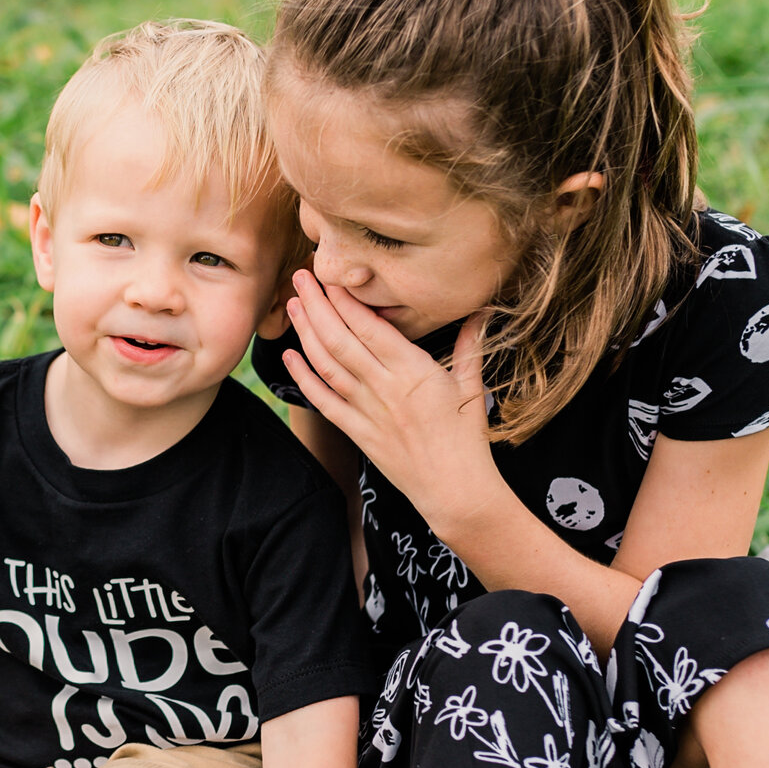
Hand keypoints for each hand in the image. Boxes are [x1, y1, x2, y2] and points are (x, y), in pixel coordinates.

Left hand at [281, 273, 506, 546]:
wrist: (454, 491)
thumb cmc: (467, 439)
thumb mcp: (471, 386)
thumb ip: (469, 345)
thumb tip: (479, 310)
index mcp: (414, 372)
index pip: (371, 328)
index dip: (346, 301)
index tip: (330, 276)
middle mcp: (385, 388)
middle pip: (341, 340)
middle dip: (317, 305)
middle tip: (300, 277)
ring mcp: (368, 412)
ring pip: (328, 366)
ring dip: (306, 333)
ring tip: (292, 305)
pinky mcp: (358, 434)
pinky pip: (324, 402)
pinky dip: (304, 379)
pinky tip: (290, 357)